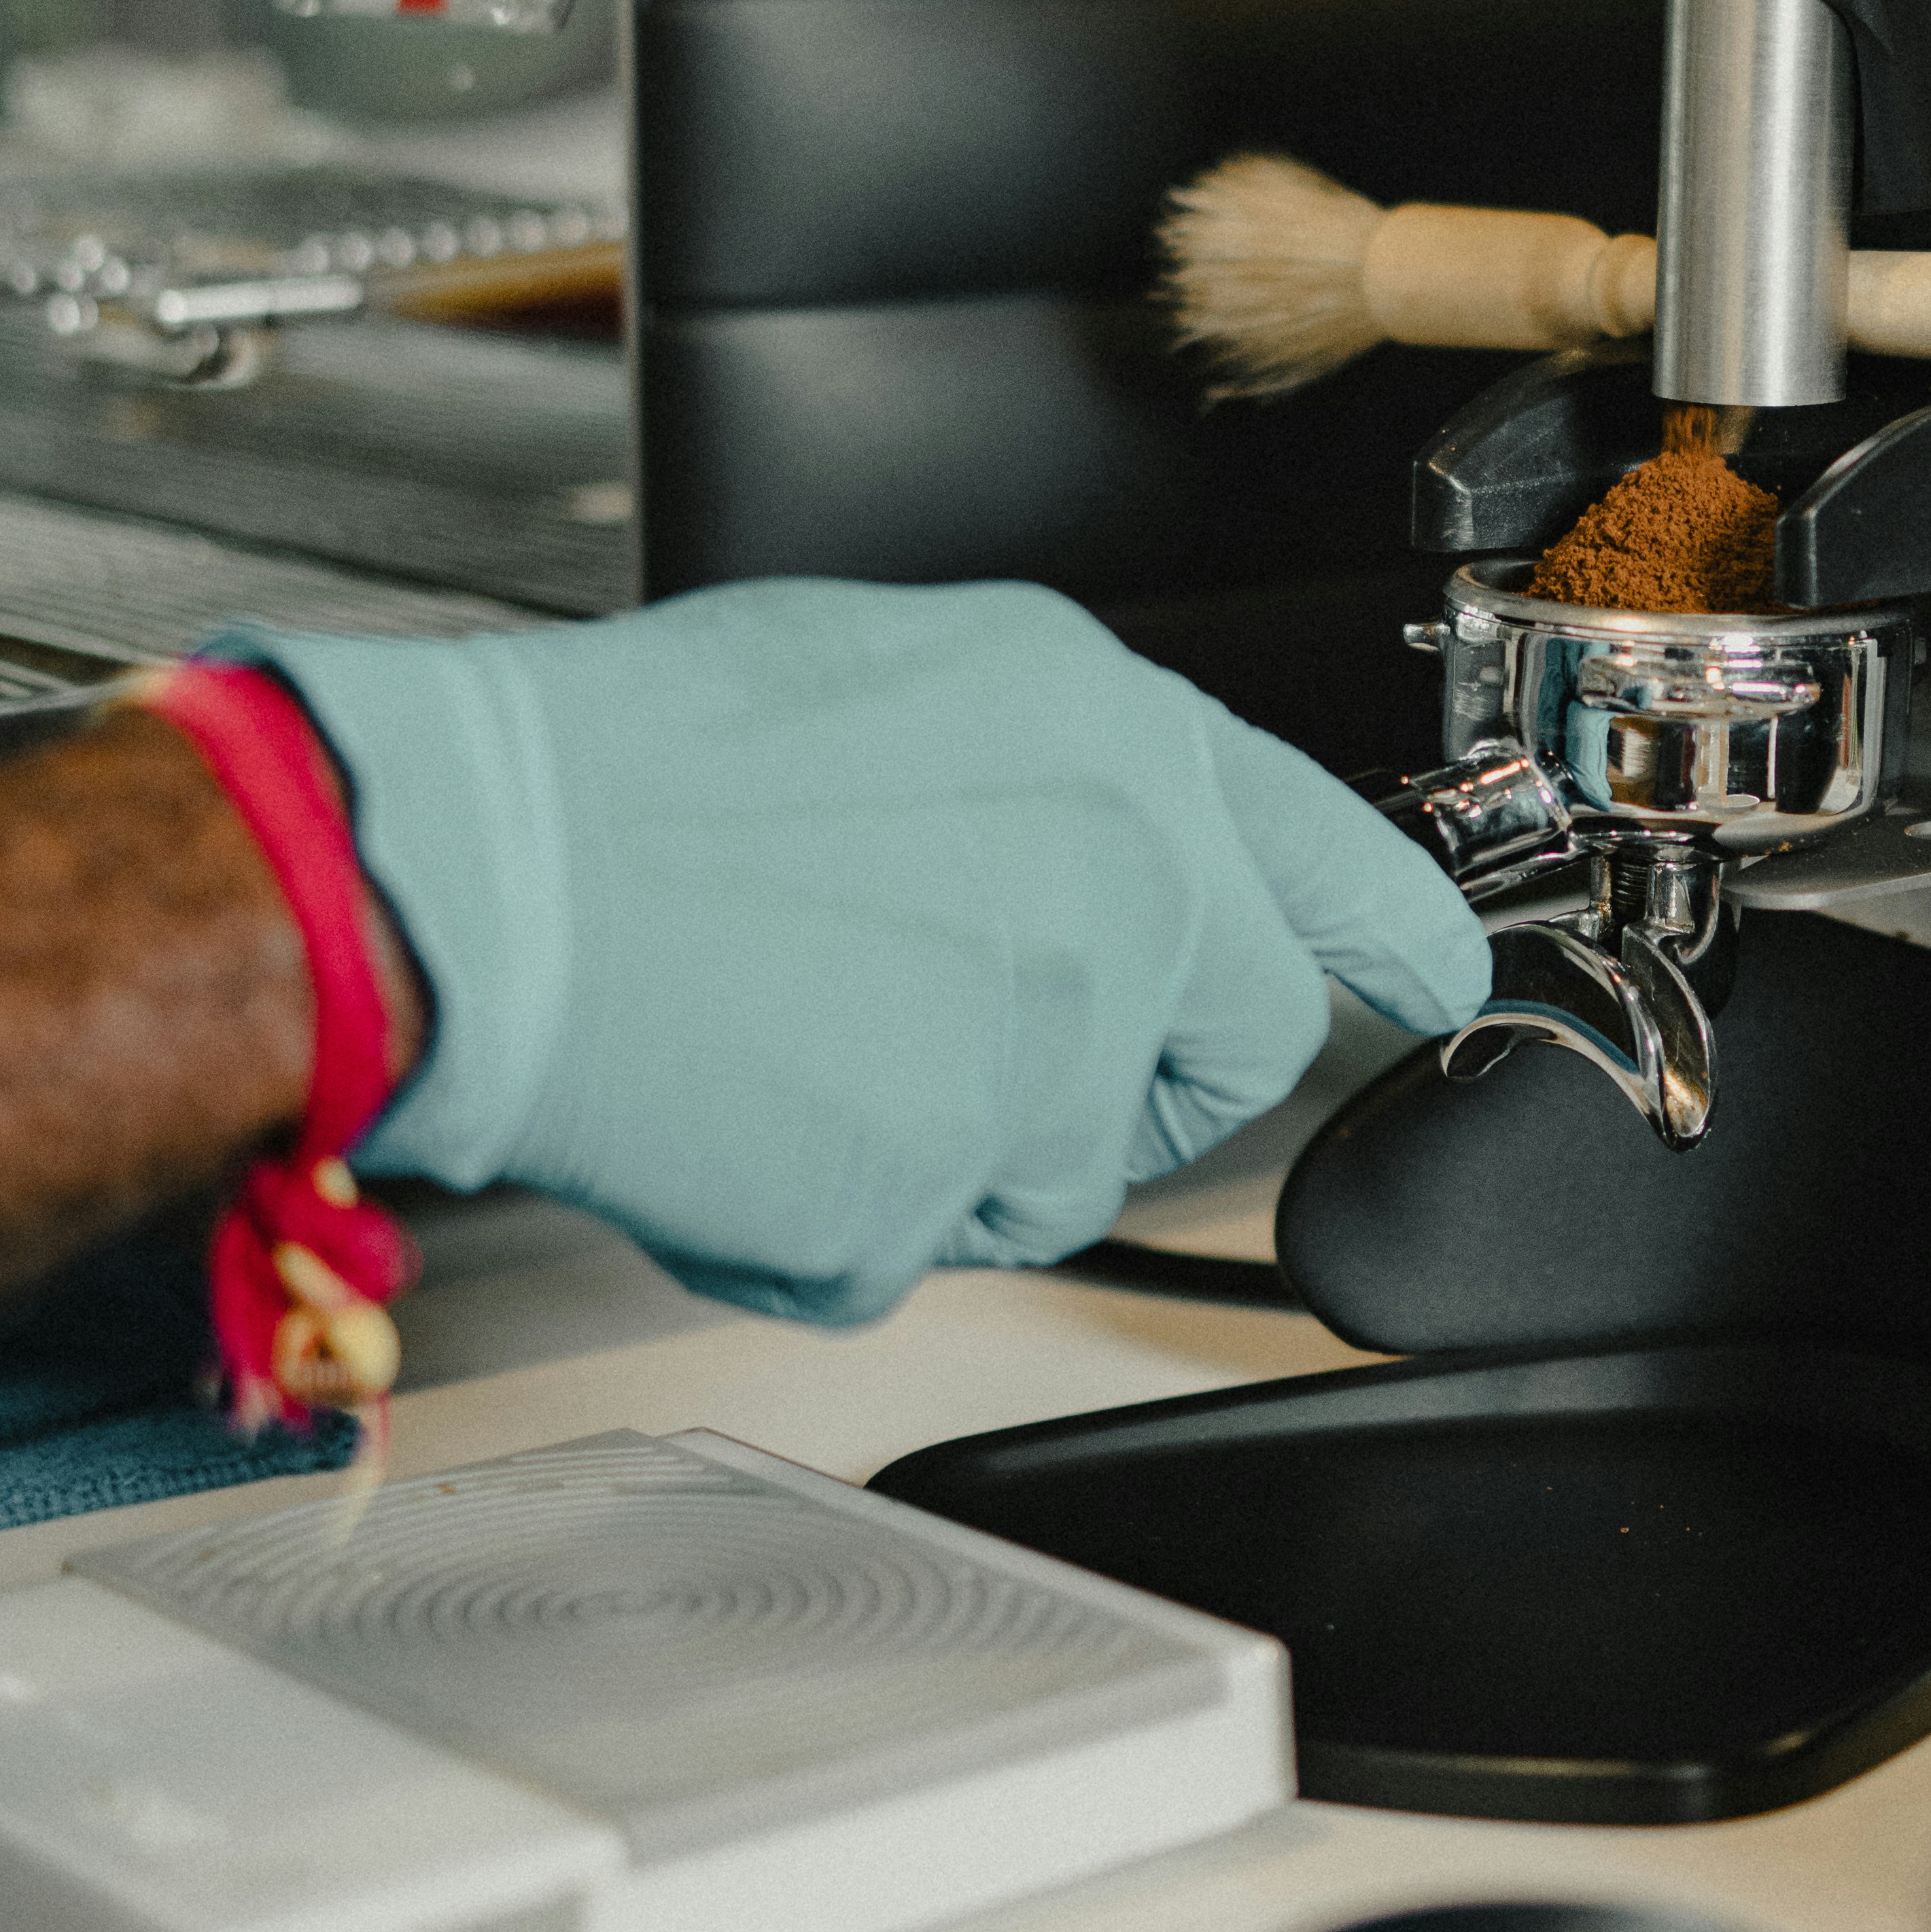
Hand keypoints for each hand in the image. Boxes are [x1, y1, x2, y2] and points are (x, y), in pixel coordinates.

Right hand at [216, 582, 1487, 1326]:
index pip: (1327, 858)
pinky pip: (917, 1252)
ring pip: (1063, 1169)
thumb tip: (1098, 850)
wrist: (493, 879)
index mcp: (1111, 739)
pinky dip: (829, 1222)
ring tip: (803, 1044)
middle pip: (1230, 1048)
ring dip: (953, 1150)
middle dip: (1132, 1079)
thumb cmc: (642, 773)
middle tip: (983, 1050)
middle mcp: (1123, 884)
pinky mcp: (951, 1185)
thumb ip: (1048, 777)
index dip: (1393, 929)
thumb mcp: (898, 679)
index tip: (1437, 975)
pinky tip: (743, 1117)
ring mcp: (1049, 1046)